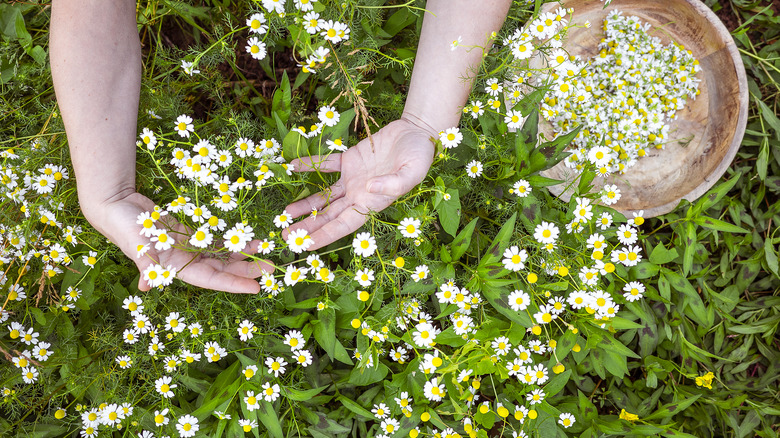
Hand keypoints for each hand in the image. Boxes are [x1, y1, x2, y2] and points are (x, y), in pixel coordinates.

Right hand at [86, 192, 272, 293]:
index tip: (256, 287)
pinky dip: (232, 241)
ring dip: (244, 256)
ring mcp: (189, 248)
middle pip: (223, 269)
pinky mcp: (190, 234)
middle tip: (271, 267)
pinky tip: (249, 240)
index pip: (212, 280)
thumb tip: (145, 287)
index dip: (234, 283)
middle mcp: (186, 261)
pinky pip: (216, 241)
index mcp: (176, 268)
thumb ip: (145, 265)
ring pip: (223, 256)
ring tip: (266, 252)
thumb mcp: (136, 245)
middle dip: (247, 269)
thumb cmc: (125, 226)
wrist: (117, 205)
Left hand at [282, 118, 435, 249]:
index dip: (324, 236)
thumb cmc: (420, 156)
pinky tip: (293, 167)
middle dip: (308, 227)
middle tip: (286, 235)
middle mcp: (359, 195)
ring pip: (323, 196)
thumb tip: (369, 189)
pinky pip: (325, 165)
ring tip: (284, 214)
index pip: (344, 225)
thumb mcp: (413, 172)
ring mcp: (352, 178)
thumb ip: (394, 183)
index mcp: (372, 203)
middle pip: (329, 216)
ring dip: (304, 205)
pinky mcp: (349, 160)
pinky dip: (309, 165)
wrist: (417, 132)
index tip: (305, 244)